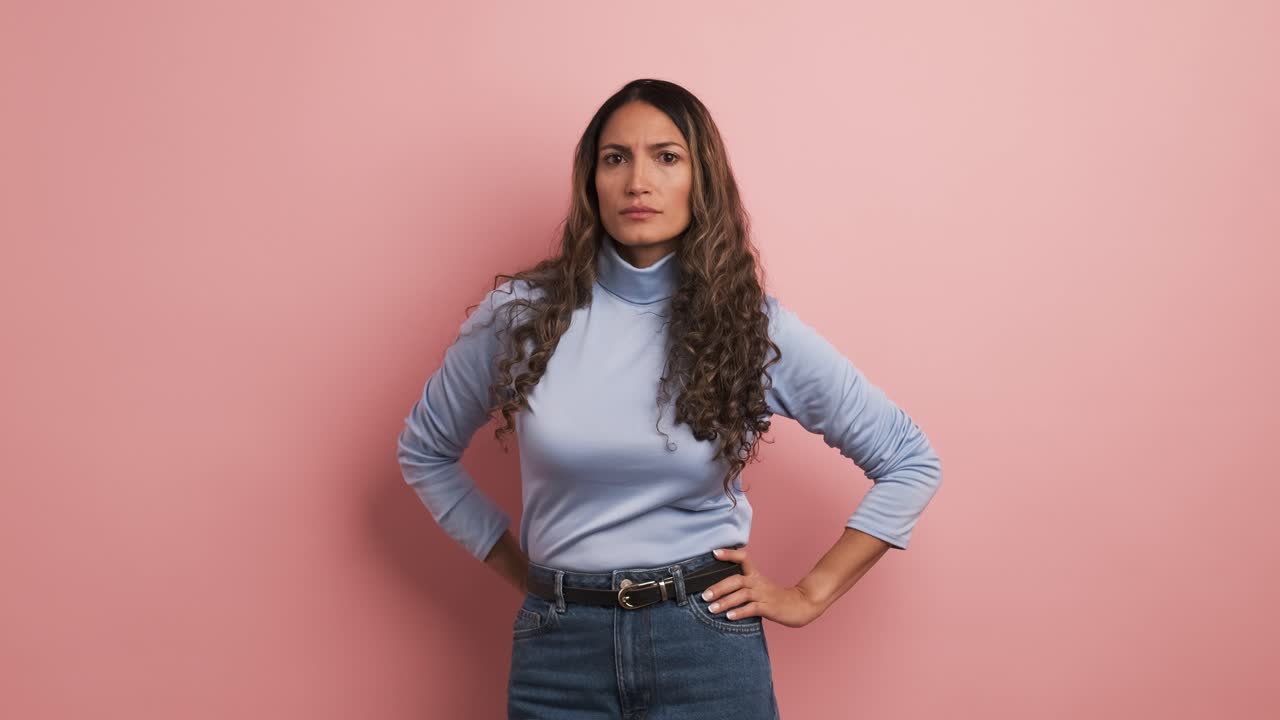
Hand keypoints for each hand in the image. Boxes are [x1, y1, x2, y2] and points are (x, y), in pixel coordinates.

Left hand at [700, 545, 824, 628]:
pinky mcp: (768, 607)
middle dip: (718, 587)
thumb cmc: (776, 598)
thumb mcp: (760, 588)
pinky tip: (729, 617)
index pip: (742, 559)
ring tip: (711, 608)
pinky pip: (752, 608)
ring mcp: (763, 595)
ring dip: (725, 601)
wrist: (801, 605)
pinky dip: (739, 612)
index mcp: (755, 576)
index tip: (714, 553)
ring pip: (741, 595)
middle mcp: (758, 583)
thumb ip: (743, 588)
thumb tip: (718, 592)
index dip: (729, 554)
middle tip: (704, 595)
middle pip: (736, 580)